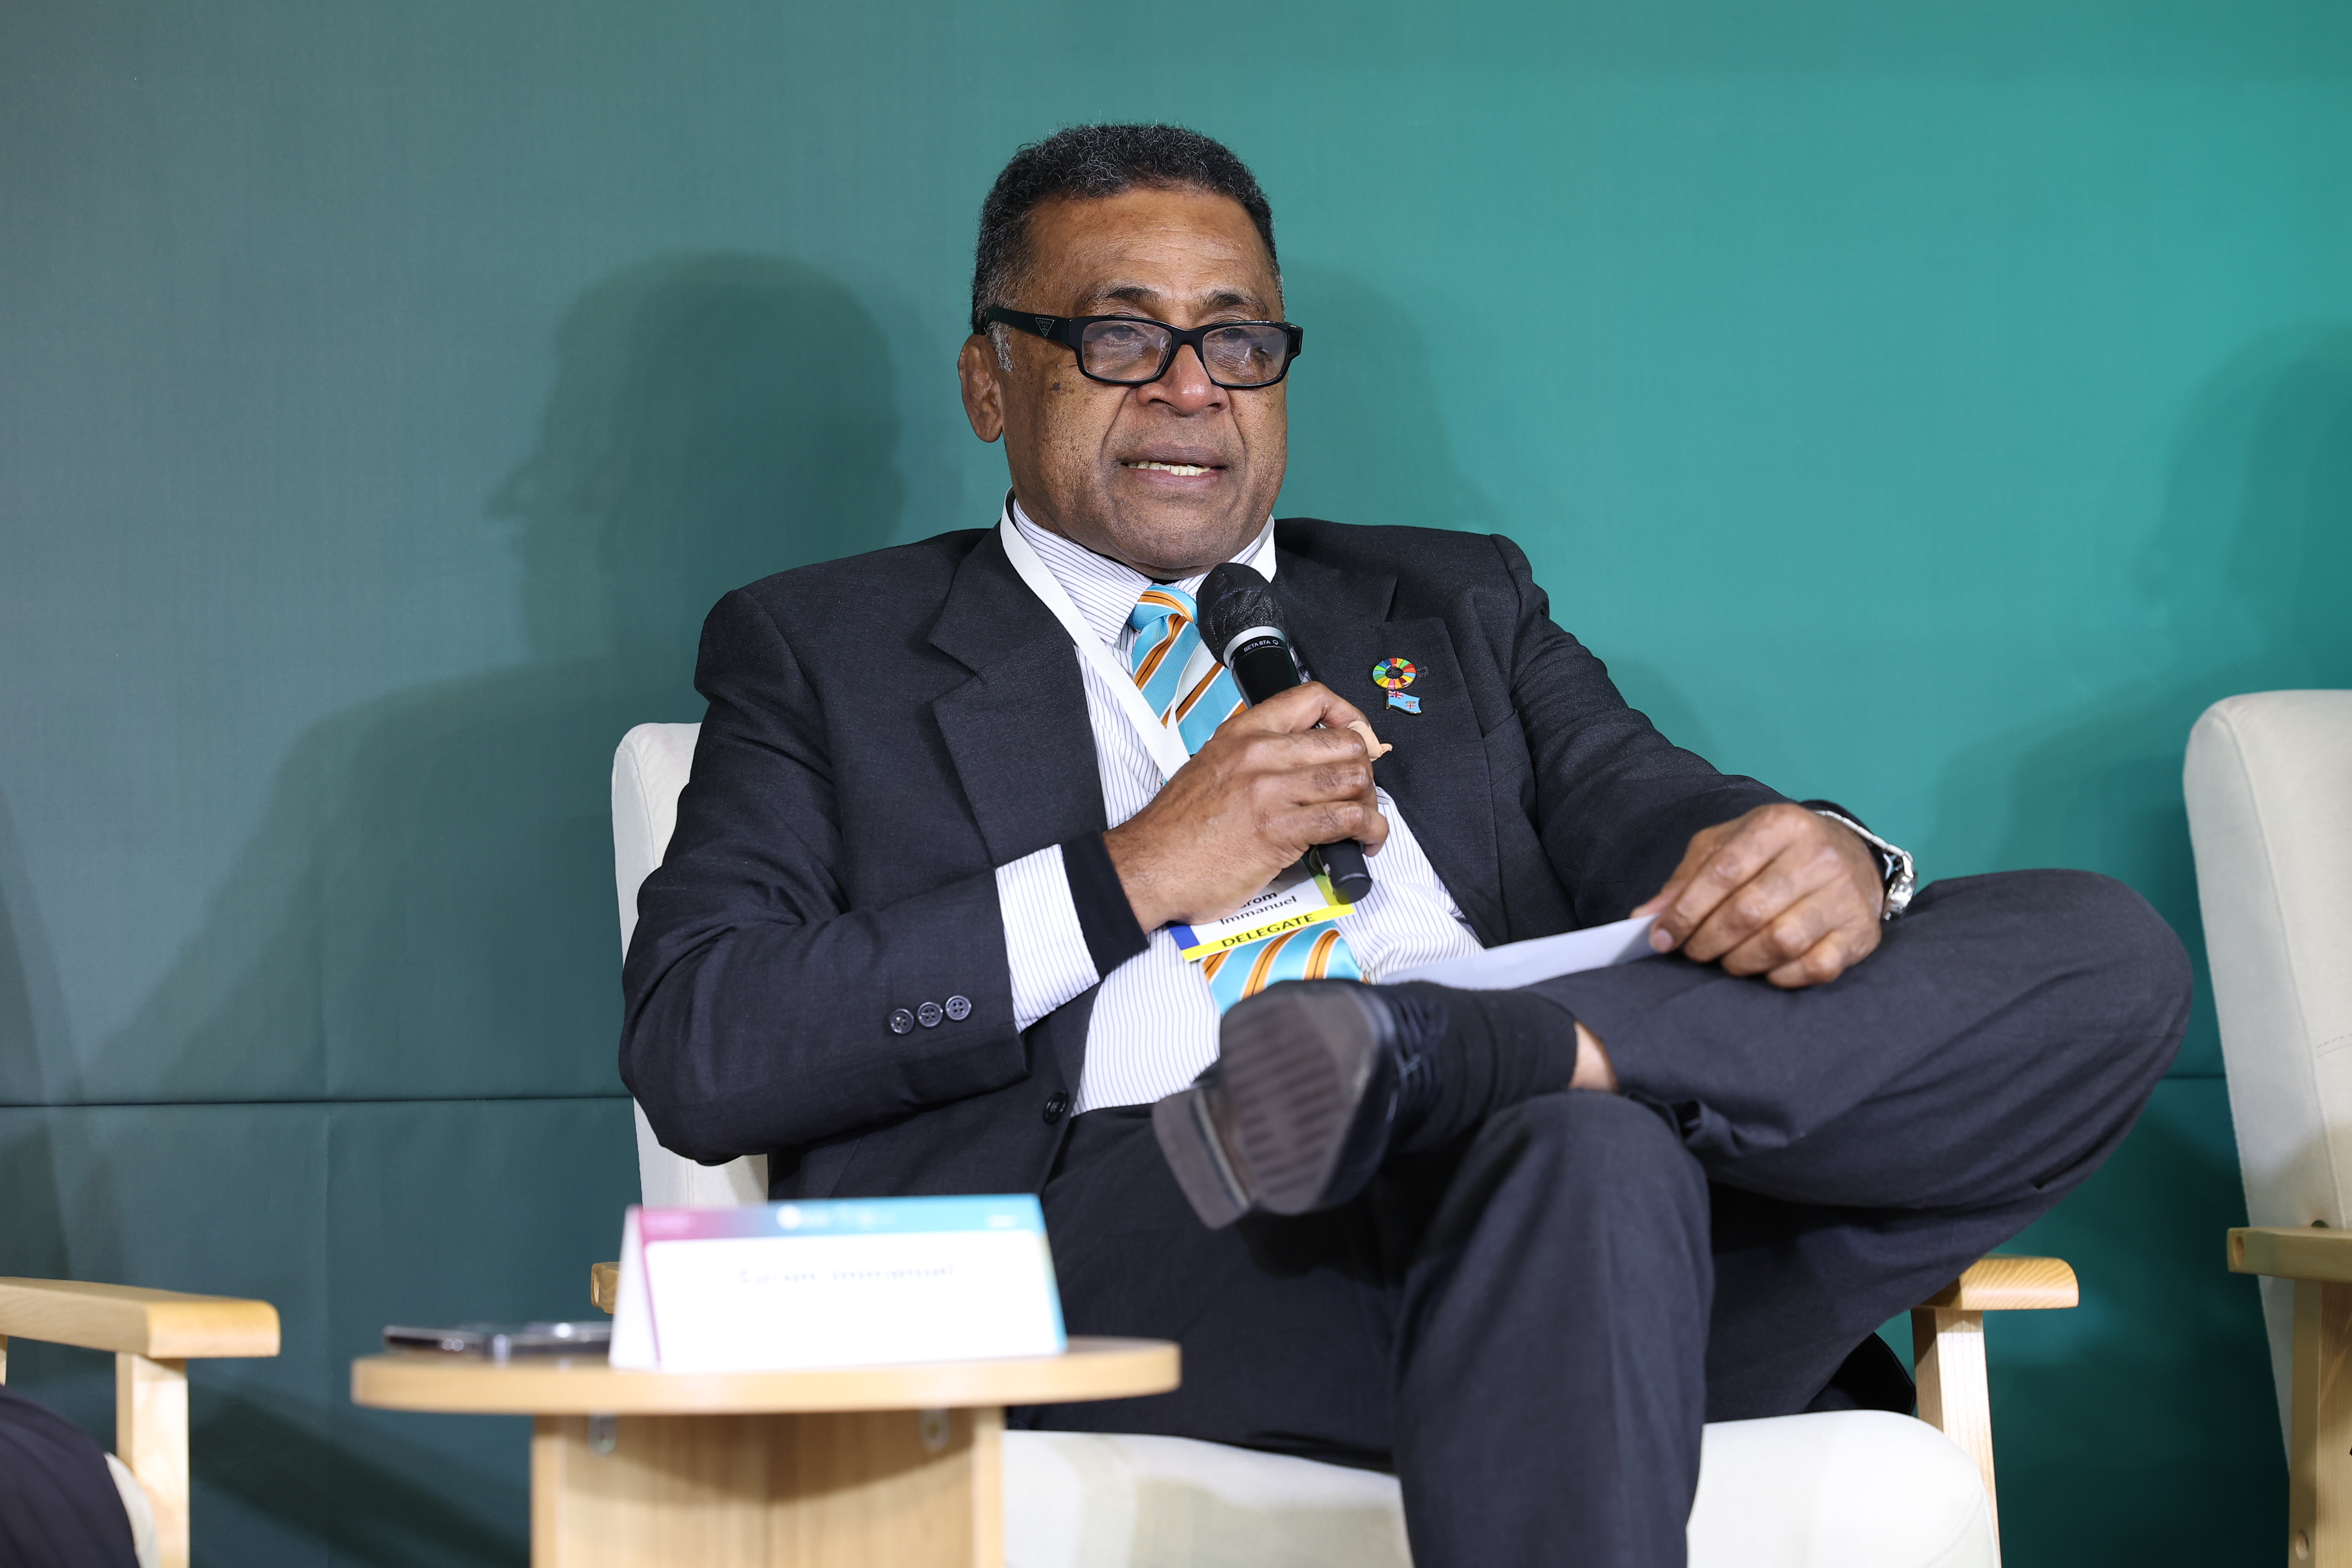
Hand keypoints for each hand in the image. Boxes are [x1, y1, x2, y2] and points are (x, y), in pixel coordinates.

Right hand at [1106, 682, 1388, 930]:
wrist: (1148, 866)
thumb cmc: (1177, 829)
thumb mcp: (1213, 768)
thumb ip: (1257, 759)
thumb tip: (1303, 765)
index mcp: (1243, 733)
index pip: (1314, 699)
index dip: (1351, 718)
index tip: (1359, 740)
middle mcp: (1259, 753)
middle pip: (1346, 743)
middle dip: (1366, 770)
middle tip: (1360, 794)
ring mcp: (1270, 789)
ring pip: (1354, 779)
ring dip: (1370, 804)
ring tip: (1363, 823)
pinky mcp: (1279, 829)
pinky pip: (1346, 819)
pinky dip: (1369, 832)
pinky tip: (1363, 842)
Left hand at [1633, 803, 1884, 987]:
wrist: (1850, 855)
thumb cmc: (1774, 852)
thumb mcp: (1726, 846)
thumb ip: (1686, 879)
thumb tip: (1646, 918)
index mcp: (1780, 824)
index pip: (1723, 872)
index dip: (1685, 911)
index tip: (1660, 936)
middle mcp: (1819, 855)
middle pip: (1749, 911)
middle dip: (1707, 940)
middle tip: (1692, 952)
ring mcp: (1845, 895)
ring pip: (1780, 942)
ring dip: (1740, 961)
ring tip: (1725, 960)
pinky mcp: (1860, 932)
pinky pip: (1815, 967)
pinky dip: (1781, 976)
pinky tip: (1764, 969)